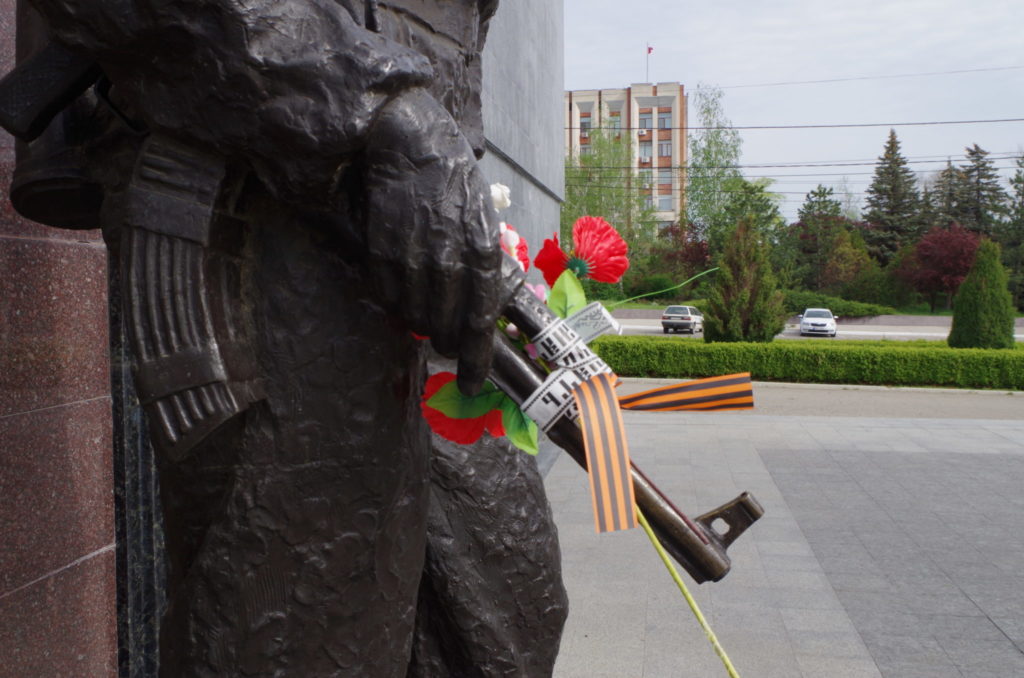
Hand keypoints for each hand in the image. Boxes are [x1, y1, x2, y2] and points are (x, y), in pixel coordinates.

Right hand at [364, 89, 501, 394]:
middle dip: (448, 343)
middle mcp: (449, 261)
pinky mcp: (381, 252)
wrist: (413, 145)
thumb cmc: (455, 183)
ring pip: (415, 317)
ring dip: (421, 324)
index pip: (479, 323)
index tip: (473, 383)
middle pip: (446, 327)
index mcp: (482, 254)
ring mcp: (412, 258)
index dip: (475, 360)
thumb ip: (483, 267)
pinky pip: (387, 297)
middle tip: (447, 346)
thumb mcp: (483, 221)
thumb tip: (479, 310)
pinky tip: (401, 293)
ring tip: (425, 315)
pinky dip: (395, 303)